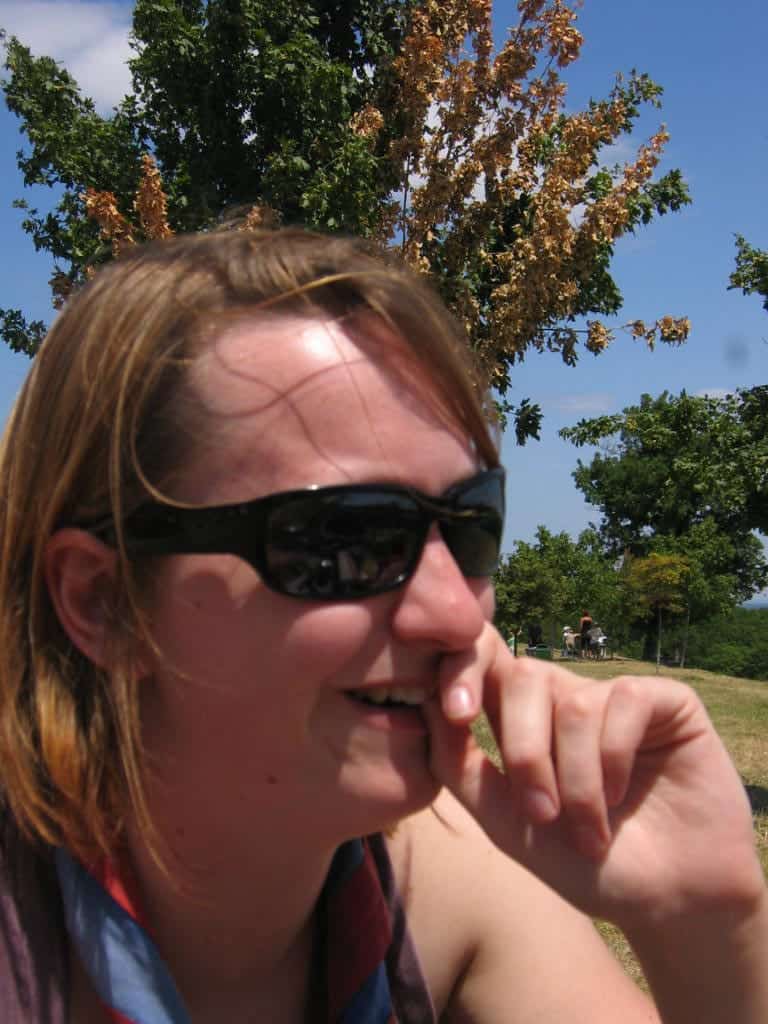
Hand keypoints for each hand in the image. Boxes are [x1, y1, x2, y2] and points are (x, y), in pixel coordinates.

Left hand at [423, 624, 764, 931]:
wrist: (666, 900)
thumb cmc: (582, 862)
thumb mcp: (507, 823)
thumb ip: (460, 767)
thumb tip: (426, 706)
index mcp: (520, 718)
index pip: (482, 660)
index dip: (461, 668)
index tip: (455, 713)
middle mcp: (565, 697)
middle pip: (522, 675)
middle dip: (523, 749)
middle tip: (540, 814)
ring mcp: (612, 694)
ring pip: (571, 703)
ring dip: (575, 778)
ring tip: (589, 831)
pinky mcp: (663, 700)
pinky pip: (623, 700)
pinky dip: (613, 759)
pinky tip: (620, 797)